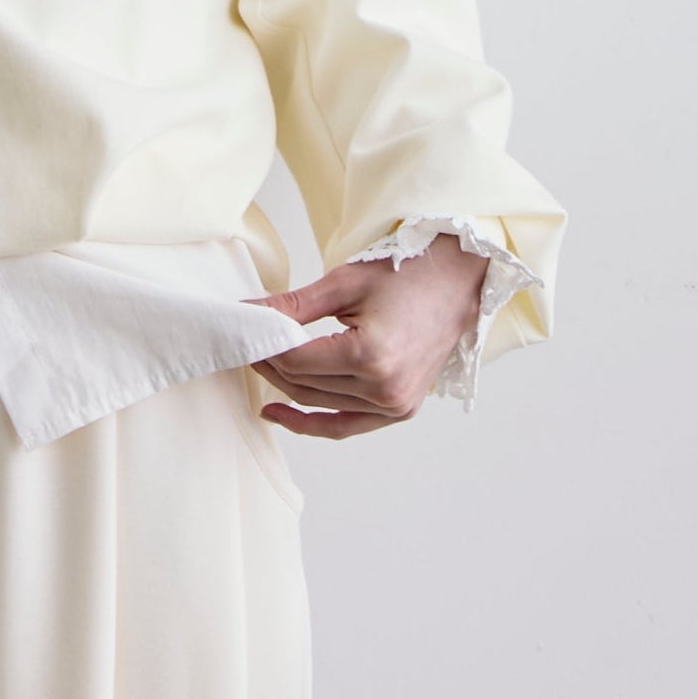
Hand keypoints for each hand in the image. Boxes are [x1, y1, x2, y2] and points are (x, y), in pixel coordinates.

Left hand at [244, 232, 488, 438]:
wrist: (454, 282)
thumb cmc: (403, 274)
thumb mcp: (343, 283)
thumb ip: (293, 305)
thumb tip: (249, 312)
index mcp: (371, 356)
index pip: (296, 361)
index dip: (264, 347)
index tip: (243, 331)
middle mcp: (385, 389)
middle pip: (304, 384)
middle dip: (269, 363)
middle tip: (247, 341)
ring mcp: (395, 405)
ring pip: (319, 403)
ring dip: (285, 386)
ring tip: (260, 362)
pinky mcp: (400, 410)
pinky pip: (345, 424)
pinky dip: (312, 422)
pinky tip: (278, 413)